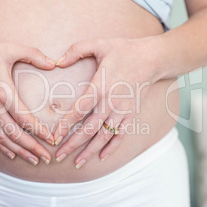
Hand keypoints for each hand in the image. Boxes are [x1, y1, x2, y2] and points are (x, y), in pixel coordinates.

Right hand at [0, 41, 56, 165]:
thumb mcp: (11, 49)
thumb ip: (34, 54)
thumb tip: (54, 64)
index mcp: (3, 92)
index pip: (24, 119)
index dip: (39, 132)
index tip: (52, 140)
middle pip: (15, 134)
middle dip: (32, 148)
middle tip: (47, 159)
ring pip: (3, 139)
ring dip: (19, 151)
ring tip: (34, 160)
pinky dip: (1, 147)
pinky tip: (12, 155)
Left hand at [53, 37, 160, 167]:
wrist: (153, 59)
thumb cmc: (124, 50)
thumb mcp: (99, 44)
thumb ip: (76, 50)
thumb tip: (57, 62)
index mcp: (100, 86)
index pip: (79, 110)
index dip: (65, 125)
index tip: (54, 137)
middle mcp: (111, 103)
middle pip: (89, 129)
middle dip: (72, 144)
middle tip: (58, 156)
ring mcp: (122, 111)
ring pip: (104, 136)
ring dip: (90, 151)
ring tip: (77, 163)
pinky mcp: (131, 114)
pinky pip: (121, 135)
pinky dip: (112, 148)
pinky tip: (102, 157)